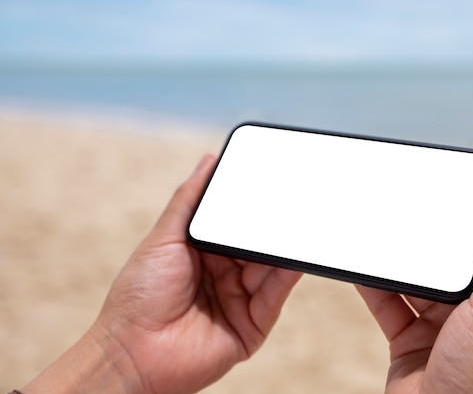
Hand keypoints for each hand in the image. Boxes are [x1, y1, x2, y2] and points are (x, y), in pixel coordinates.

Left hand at [23, 154, 301, 393]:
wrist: (133, 353)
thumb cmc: (139, 295)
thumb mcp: (164, 238)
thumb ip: (190, 200)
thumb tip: (208, 160)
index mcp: (204, 251)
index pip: (235, 222)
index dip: (251, 205)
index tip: (270, 182)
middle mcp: (225, 273)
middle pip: (256, 243)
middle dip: (271, 226)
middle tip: (292, 201)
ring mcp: (240, 299)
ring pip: (270, 267)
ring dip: (282, 247)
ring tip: (298, 224)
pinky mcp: (253, 325)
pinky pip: (275, 295)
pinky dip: (287, 275)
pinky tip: (294, 256)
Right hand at [357, 194, 472, 393]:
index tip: (454, 196)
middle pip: (451, 265)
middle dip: (430, 243)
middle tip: (408, 209)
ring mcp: (442, 327)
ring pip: (417, 283)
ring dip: (399, 264)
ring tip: (378, 233)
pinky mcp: (410, 339)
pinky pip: (390, 304)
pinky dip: (374, 287)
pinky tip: (362, 267)